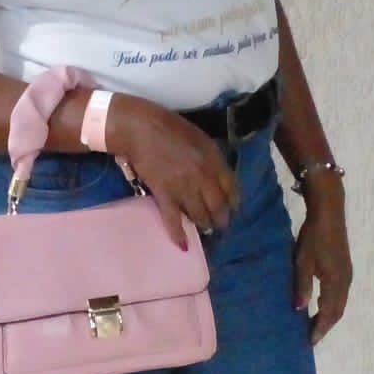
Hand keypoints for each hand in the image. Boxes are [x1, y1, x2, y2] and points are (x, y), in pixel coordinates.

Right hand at [103, 96, 240, 247]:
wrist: (140, 128)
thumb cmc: (170, 128)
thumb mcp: (200, 138)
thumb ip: (212, 158)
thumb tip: (217, 177)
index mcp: (214, 159)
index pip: (232, 188)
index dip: (233, 203)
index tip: (232, 210)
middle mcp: (203, 176)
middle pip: (218, 206)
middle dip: (221, 219)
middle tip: (220, 225)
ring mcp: (184, 187)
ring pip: (200, 215)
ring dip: (204, 225)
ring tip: (204, 229)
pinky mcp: (164, 194)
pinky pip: (173, 219)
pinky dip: (179, 234)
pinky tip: (184, 245)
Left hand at [293, 184, 350, 345]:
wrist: (329, 213)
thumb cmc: (314, 236)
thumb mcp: (303, 261)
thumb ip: (302, 286)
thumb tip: (300, 310)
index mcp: (335, 282)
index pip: (328, 312)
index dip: (320, 328)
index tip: (310, 342)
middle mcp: (345, 282)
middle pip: (337, 311)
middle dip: (325, 326)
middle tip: (312, 338)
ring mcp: (347, 275)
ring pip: (340, 303)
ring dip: (330, 316)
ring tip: (316, 325)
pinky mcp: (345, 268)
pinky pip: (341, 294)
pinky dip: (332, 305)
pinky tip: (322, 305)